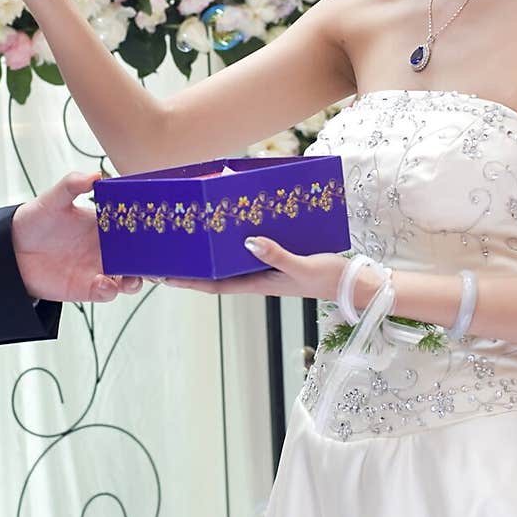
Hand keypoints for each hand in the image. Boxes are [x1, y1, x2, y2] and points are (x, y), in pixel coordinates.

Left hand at [12, 171, 142, 303]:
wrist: (12, 251)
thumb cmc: (34, 221)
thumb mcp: (53, 199)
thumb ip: (73, 184)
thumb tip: (96, 176)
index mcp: (105, 224)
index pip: (133, 226)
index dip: (148, 230)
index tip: (157, 230)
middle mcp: (106, 247)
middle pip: (138, 256)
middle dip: (151, 261)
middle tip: (155, 262)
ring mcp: (99, 268)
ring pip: (130, 277)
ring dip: (136, 279)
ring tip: (132, 278)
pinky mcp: (88, 288)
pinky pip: (108, 293)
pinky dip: (110, 290)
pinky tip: (103, 283)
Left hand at [164, 237, 344, 299]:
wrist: (353, 283)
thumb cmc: (328, 278)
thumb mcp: (301, 265)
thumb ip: (276, 255)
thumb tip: (248, 242)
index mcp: (257, 284)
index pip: (213, 285)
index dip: (188, 282)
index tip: (163, 277)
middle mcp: (257, 277)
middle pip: (215, 275)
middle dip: (191, 270)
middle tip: (165, 258)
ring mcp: (266, 269)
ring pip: (229, 263)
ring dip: (209, 257)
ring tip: (188, 242)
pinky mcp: (278, 259)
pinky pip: (248, 252)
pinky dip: (233, 244)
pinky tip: (229, 230)